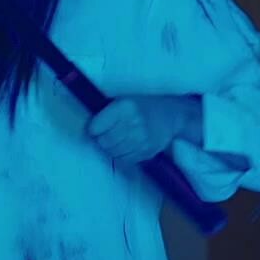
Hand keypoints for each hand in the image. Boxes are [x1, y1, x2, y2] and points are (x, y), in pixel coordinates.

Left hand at [86, 95, 200, 165]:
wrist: (170, 115)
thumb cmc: (143, 106)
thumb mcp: (124, 100)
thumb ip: (107, 113)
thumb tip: (89, 130)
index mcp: (125, 106)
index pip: (96, 126)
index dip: (93, 129)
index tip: (95, 129)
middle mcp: (134, 122)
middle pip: (104, 141)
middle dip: (101, 140)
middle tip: (104, 136)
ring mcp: (142, 138)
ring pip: (113, 152)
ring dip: (111, 149)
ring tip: (116, 141)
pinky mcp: (147, 151)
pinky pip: (125, 160)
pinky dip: (121, 156)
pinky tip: (125, 147)